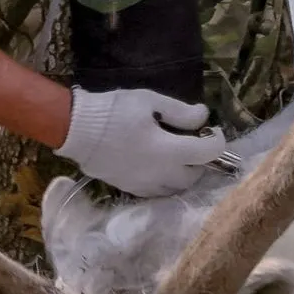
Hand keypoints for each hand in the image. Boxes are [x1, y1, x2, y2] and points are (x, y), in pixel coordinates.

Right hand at [55, 87, 227, 197]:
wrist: (76, 130)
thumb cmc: (113, 112)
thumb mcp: (150, 101)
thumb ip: (181, 112)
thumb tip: (203, 116)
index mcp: (169, 151)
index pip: (208, 153)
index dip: (216, 141)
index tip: (211, 130)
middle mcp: (161, 174)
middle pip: (195, 176)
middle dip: (200, 161)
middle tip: (193, 143)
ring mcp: (146, 185)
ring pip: (177, 188)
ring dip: (184, 174)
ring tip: (177, 156)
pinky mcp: (131, 189)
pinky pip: (158, 191)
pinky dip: (166, 181)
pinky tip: (158, 166)